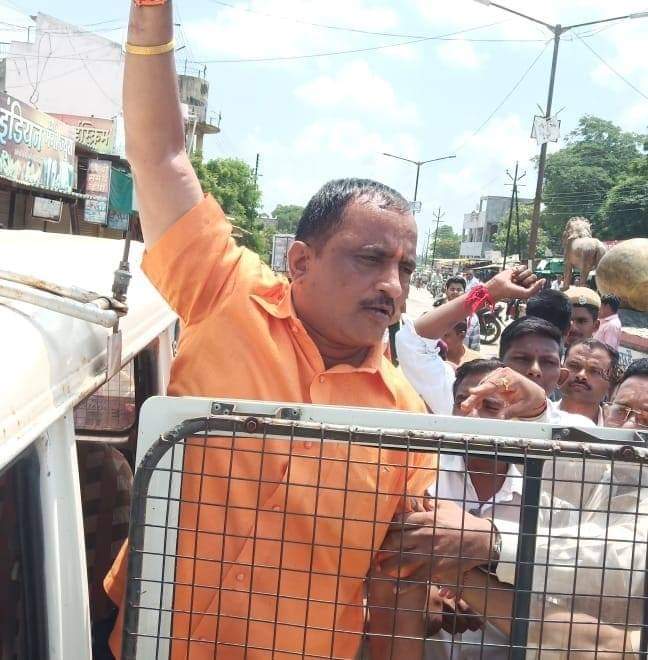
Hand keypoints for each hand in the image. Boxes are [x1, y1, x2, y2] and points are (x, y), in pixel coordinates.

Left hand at [376, 499, 494, 586]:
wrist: (481, 540)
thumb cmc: (462, 521)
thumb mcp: (445, 506)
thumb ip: (429, 502)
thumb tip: (419, 495)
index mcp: (425, 518)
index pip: (399, 521)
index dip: (386, 527)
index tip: (377, 531)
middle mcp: (424, 534)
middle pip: (396, 540)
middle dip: (382, 546)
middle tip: (373, 550)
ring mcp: (430, 552)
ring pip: (403, 559)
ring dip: (388, 565)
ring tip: (379, 568)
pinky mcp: (437, 567)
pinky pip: (418, 577)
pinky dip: (405, 584)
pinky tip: (395, 588)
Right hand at [460, 367, 546, 419]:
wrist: (533, 392)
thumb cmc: (530, 397)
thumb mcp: (524, 406)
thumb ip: (512, 411)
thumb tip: (501, 417)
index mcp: (511, 377)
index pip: (494, 384)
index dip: (482, 389)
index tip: (472, 392)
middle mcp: (502, 374)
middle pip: (484, 386)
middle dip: (474, 398)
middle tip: (465, 407)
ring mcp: (496, 376)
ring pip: (481, 388)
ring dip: (474, 399)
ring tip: (466, 408)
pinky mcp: (493, 381)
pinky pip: (483, 389)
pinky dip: (479, 398)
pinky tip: (476, 406)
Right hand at [485, 266, 544, 301]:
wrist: (499, 287)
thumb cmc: (511, 292)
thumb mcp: (526, 294)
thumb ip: (537, 288)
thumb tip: (544, 280)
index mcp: (529, 288)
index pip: (538, 283)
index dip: (532, 285)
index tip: (524, 288)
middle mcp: (526, 281)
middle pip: (534, 277)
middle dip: (526, 280)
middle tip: (518, 283)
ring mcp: (521, 275)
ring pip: (529, 271)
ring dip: (521, 276)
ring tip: (515, 279)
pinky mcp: (516, 269)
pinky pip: (523, 266)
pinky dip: (518, 270)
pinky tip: (513, 275)